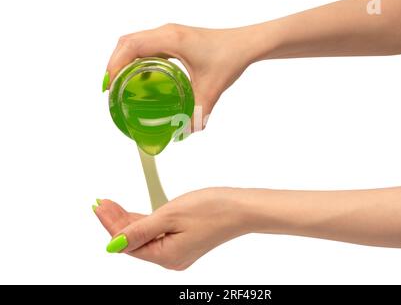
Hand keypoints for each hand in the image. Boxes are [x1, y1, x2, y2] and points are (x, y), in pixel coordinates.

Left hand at [94, 188, 246, 269]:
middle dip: (117, 221)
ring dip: (129, 221)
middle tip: (102, 202)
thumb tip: (115, 243)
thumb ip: (140, 230)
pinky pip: (157, 234)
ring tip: (111, 205)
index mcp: (166, 256)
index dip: (110, 224)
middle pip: (135, 241)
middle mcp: (170, 259)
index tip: (99, 206)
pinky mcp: (183, 242)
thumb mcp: (170, 215)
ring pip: (145, 237)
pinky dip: (145, 223)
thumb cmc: (212, 209)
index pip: (127, 243)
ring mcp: (177, 252)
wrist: (241, 208)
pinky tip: (133, 213)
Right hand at [104, 24, 255, 127]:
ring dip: (124, 61)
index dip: (115, 64)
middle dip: (114, 64)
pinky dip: (137, 60)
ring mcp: (169, 35)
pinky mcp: (174, 40)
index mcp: (171, 39)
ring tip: (120, 85)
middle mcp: (166, 33)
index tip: (110, 86)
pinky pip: (147, 46)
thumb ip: (198, 112)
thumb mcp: (211, 88)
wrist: (245, 44)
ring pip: (135, 43)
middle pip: (127, 43)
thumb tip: (184, 132)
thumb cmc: (230, 57)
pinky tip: (141, 78)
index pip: (131, 46)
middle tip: (111, 89)